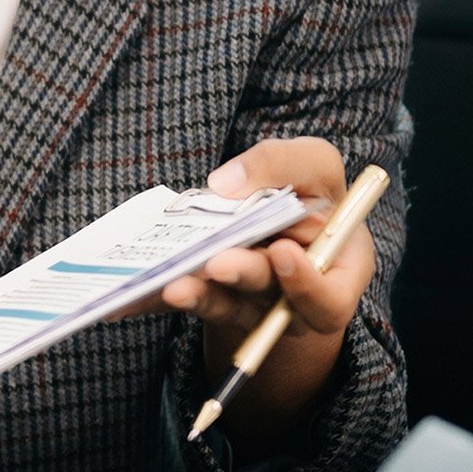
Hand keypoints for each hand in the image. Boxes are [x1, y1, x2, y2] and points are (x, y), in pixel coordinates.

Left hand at [156, 140, 371, 431]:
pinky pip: (189, 301)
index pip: (330, 302)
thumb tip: (226, 181)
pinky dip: (160, 296)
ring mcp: (251, 306)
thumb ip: (286, 164)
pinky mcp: (212, 299)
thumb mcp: (312, 164)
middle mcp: (294, 301)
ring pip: (226, 308)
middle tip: (219, 263)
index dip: (308, 287)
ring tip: (173, 284)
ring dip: (200, 295)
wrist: (278, 210)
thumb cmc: (308, 188)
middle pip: (271, 304)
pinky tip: (137, 292)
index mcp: (336, 274)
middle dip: (244, 278)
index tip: (284, 252)